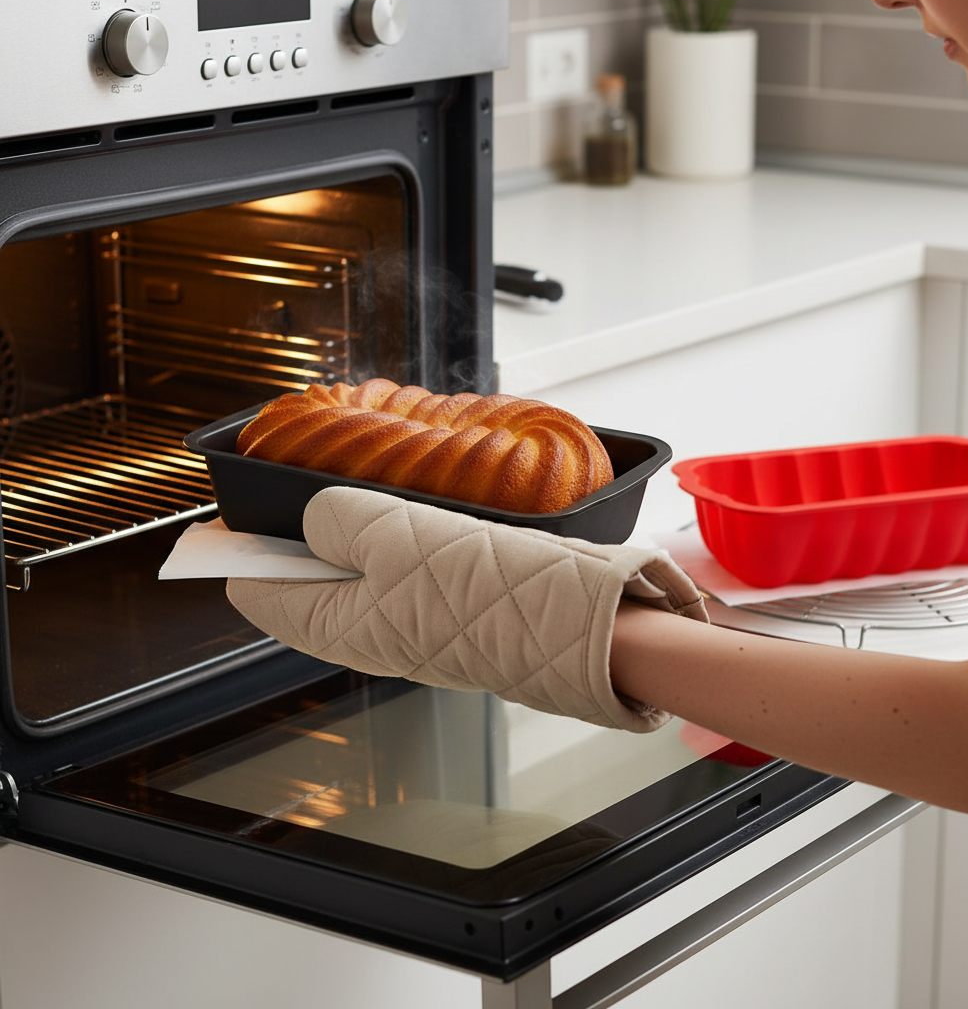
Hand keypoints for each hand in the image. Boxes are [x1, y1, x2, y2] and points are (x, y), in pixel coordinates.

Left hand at [228, 487, 707, 731]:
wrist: (575, 623)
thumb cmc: (483, 585)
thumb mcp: (391, 530)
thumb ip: (334, 516)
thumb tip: (312, 517)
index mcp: (334, 625)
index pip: (253, 589)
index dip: (238, 544)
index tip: (234, 510)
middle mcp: (364, 637)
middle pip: (303, 582)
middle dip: (297, 536)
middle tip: (311, 488)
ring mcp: (405, 629)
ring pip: (353, 576)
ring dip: (349, 536)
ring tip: (364, 495)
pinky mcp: (443, 618)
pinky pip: (396, 577)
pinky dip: (389, 545)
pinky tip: (412, 517)